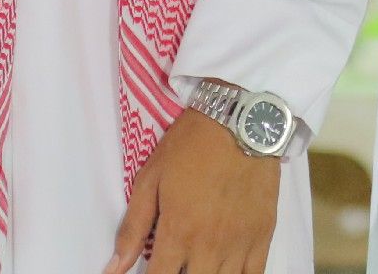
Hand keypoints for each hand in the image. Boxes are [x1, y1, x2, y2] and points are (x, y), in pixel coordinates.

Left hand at [106, 107, 280, 272]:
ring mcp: (239, 244)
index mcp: (177, 232)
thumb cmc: (190, 145)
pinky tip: (226, 270)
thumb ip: (133, 228)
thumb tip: (113, 269)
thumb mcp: (151, 179)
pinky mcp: (263, 236)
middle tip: (175, 263)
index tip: (149, 272)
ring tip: (197, 265)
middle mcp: (208, 246)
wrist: (240, 120)